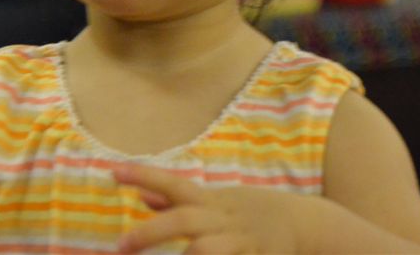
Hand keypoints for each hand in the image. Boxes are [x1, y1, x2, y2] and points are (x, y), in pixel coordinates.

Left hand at [114, 164, 305, 253]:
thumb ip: (177, 203)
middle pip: (185, 220)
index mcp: (210, 201)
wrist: (307, 224)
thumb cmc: (250, 214)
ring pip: (207, 248)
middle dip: (151, 233)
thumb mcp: (216, 202)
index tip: (112, 172)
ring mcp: (241, 241)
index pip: (172, 183)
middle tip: (120, 246)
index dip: (143, 176)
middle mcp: (223, 218)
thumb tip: (142, 196)